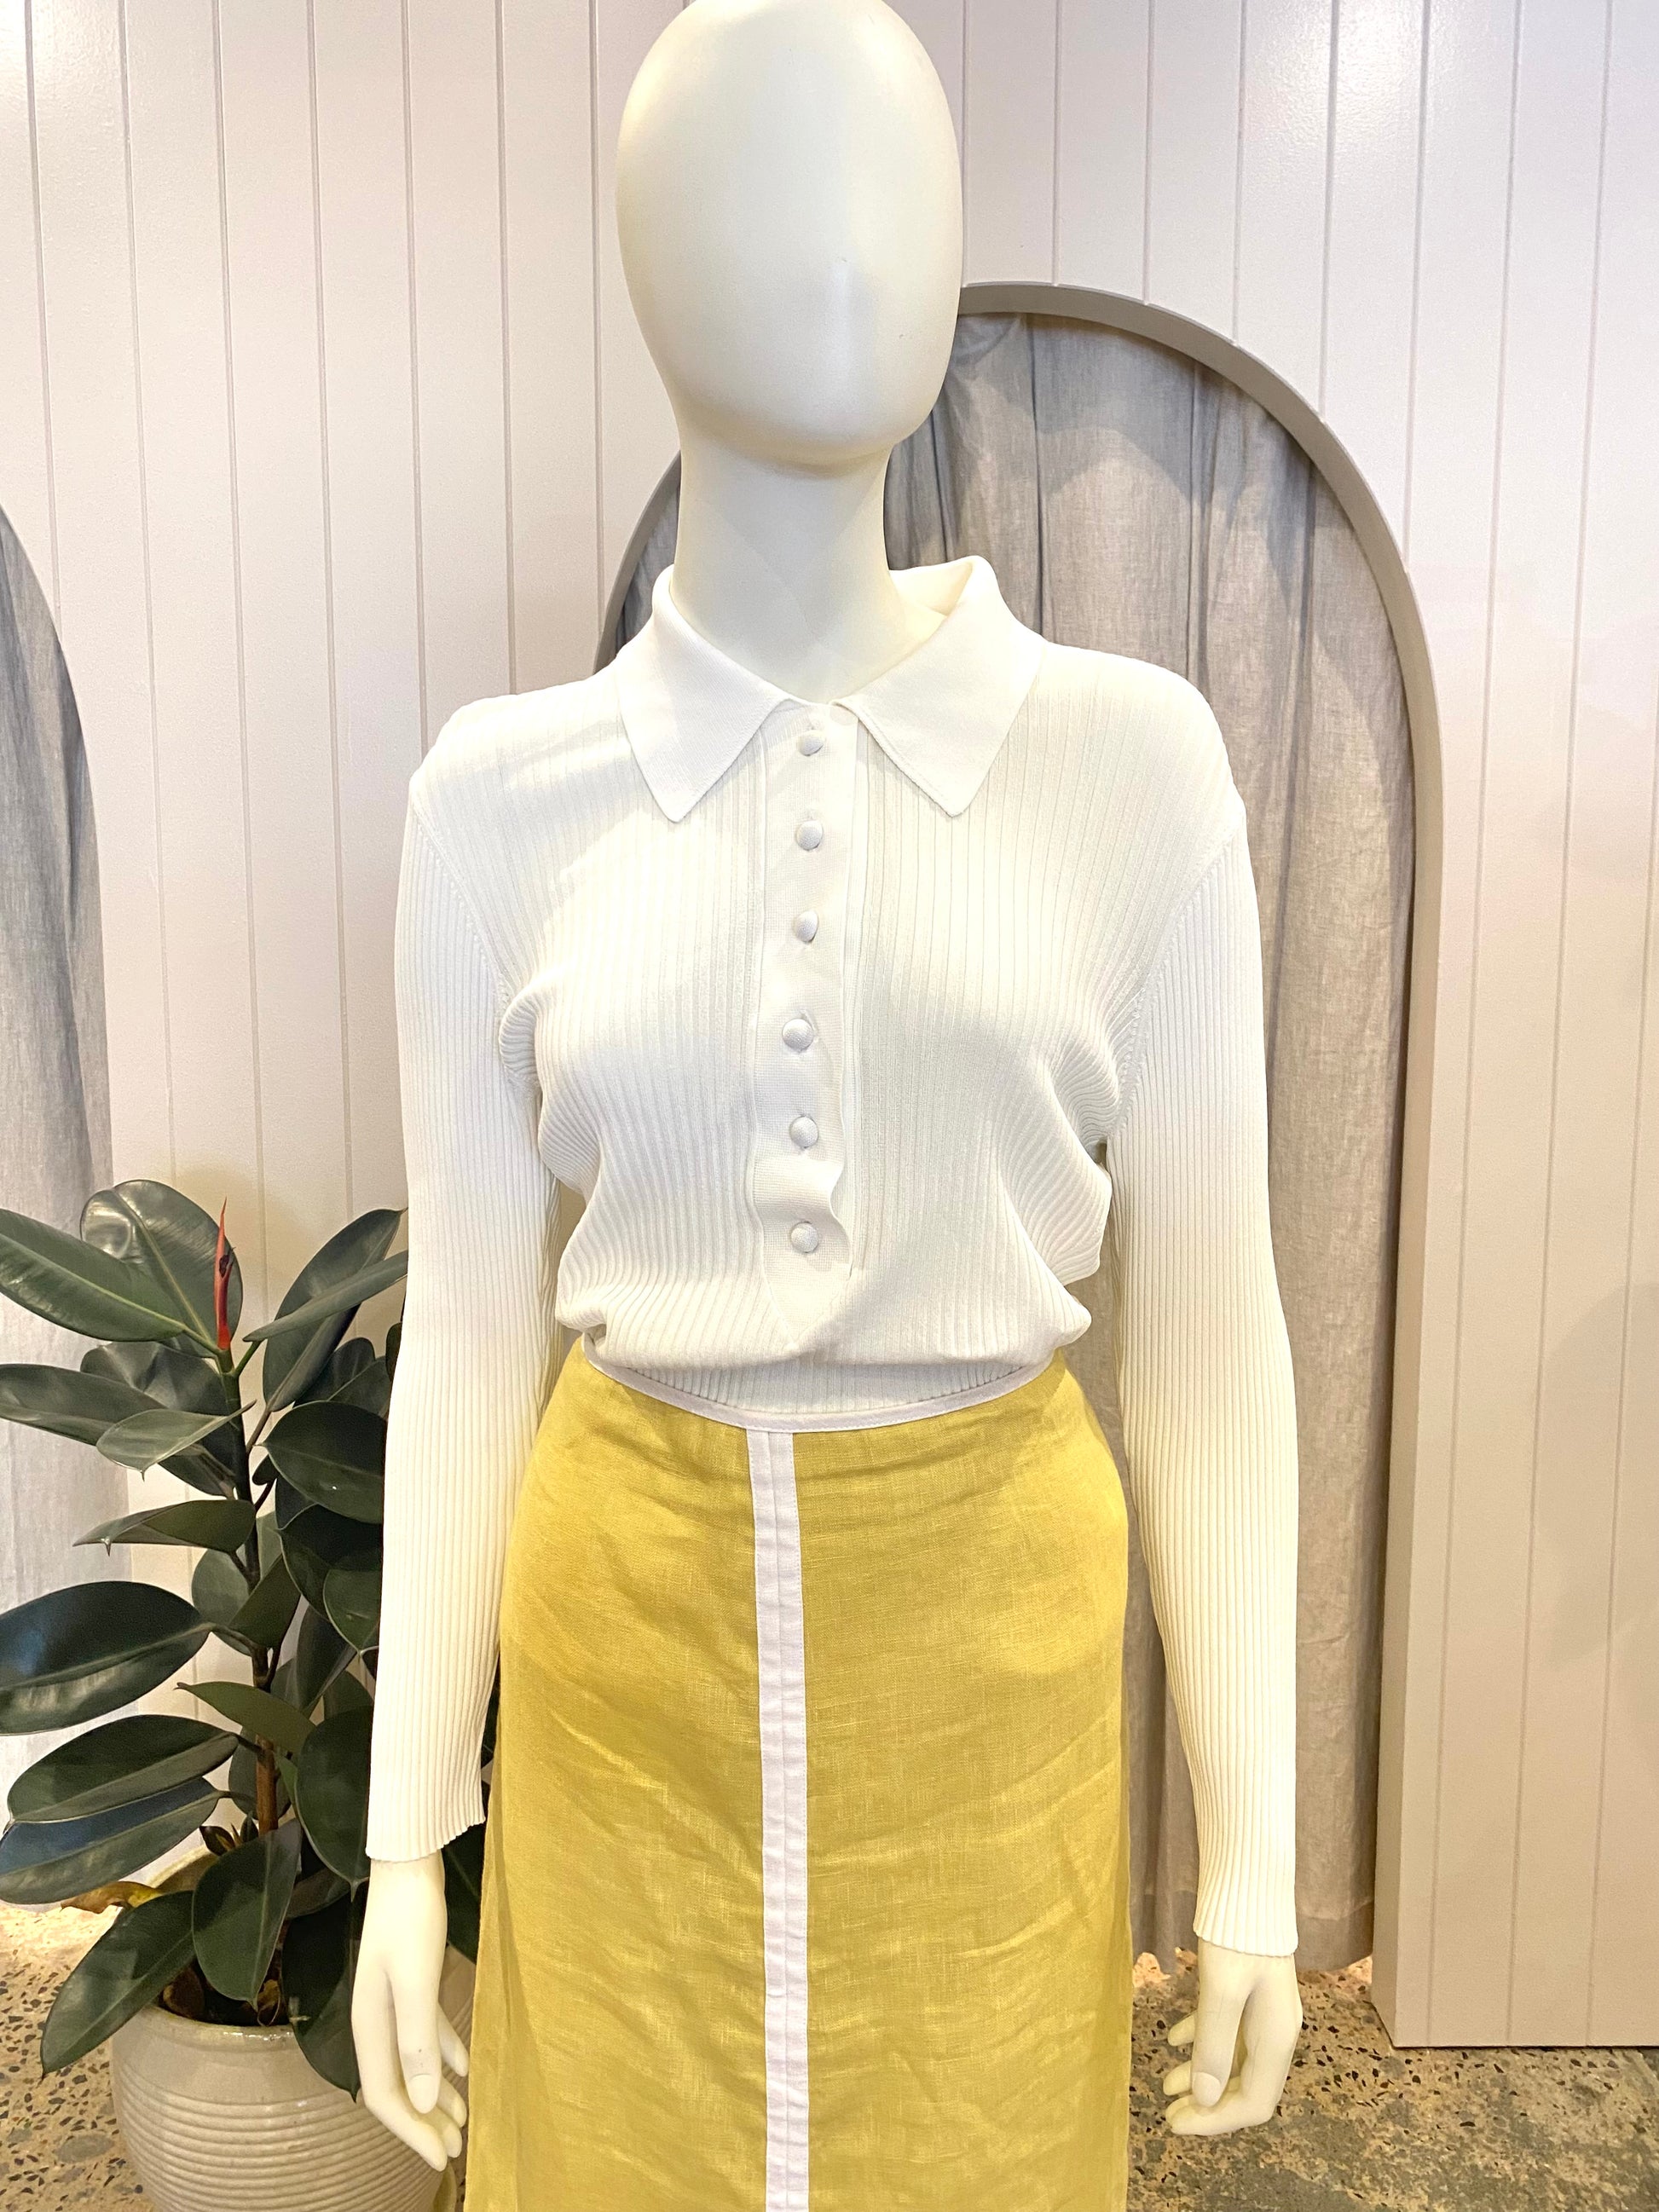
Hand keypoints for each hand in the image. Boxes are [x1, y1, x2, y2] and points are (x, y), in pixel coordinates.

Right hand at [351, 1852, 469, 2171]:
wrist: (408, 1859)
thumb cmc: (411, 1915)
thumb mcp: (417, 1978)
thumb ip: (418, 2040)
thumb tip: (423, 2102)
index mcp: (371, 2025)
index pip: (385, 2096)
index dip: (412, 2132)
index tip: (442, 2158)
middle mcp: (377, 2019)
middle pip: (398, 2086)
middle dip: (425, 2122)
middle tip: (457, 2151)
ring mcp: (394, 2000)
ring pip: (414, 2063)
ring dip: (437, 2094)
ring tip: (465, 2121)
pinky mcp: (414, 1980)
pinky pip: (427, 2033)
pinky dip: (445, 2055)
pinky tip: (465, 2067)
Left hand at [1160, 1935, 1300, 2134]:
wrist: (1248, 1883)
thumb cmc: (1237, 1935)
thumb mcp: (1221, 1990)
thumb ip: (1213, 2044)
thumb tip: (1204, 2098)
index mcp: (1277, 2038)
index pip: (1254, 2102)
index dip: (1216, 2121)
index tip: (1176, 2123)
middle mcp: (1274, 2030)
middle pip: (1245, 2085)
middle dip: (1208, 2104)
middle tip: (1168, 2111)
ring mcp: (1262, 2010)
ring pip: (1231, 2059)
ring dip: (1201, 2074)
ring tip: (1165, 2082)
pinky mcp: (1246, 1990)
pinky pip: (1225, 2029)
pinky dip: (1199, 2040)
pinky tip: (1172, 2039)